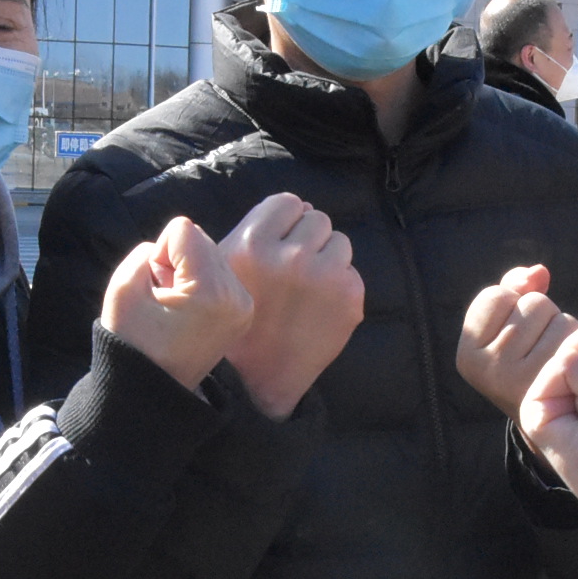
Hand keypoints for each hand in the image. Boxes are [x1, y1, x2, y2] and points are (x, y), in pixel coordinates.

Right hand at [101, 217, 254, 390]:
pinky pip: (220, 272)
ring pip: (212, 253)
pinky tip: (190, 311)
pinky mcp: (244, 310)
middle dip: (177, 261)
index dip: (158, 254)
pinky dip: (201, 283)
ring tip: (177, 307)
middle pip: (202, 238)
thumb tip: (177, 245)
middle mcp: (237, 295)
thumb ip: (148, 250)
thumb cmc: (132, 340)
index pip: (184, 229)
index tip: (156, 288)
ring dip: (189, 271)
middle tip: (166, 299)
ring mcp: (245, 304)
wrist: (153, 390)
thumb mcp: (125, 286)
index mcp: (211, 290)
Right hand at [219, 194, 364, 419]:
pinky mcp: (350, 296)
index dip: (286, 221)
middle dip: (308, 240)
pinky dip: (340, 285)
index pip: (288, 202)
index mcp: (252, 244)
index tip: (280, 244)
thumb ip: (256, 229)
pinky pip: (351, 270)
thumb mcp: (227, 268)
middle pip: (317, 218)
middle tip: (294, 271)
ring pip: (339, 241)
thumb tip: (302, 205)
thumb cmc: (243, 316)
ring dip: (328, 258)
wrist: (264, 376)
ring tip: (307, 288)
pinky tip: (320, 307)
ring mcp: (324, 276)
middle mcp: (290, 256)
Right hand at [458, 264, 576, 420]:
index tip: (514, 332)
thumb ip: (514, 288)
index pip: (497, 295)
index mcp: (467, 355)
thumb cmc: (525, 363)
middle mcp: (489, 370)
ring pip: (558, 316)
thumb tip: (540, 272)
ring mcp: (525, 379)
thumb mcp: (505, 325)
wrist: (551, 418)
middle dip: (541, 315)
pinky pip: (576, 334)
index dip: (513, 303)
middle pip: (532, 303)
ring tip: (554, 355)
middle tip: (539, 347)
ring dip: (562, 326)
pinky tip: (571, 362)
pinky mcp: (558, 382)